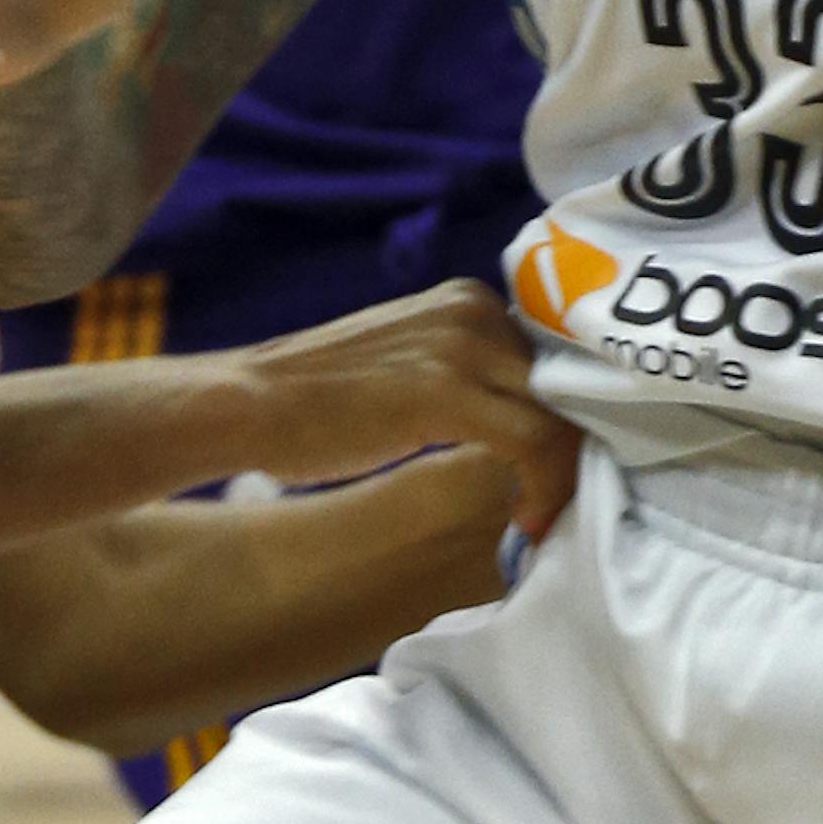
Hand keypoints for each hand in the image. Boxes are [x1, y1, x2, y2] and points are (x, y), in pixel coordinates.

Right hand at [221, 281, 580, 545]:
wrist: (252, 402)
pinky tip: (523, 524)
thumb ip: (465, 373)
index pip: (554, 358)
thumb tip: (523, 418)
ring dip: (561, 475)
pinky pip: (533, 443)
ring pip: (559, 415)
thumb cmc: (320, 397)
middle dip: (570, 448)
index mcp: (467, 299)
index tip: (556, 473)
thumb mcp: (409, 363)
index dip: (566, 419)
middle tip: (554, 502)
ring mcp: (462, 345)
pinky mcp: (446, 391)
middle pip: (566, 384)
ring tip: (538, 519)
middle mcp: (474, 309)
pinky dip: (542, 489)